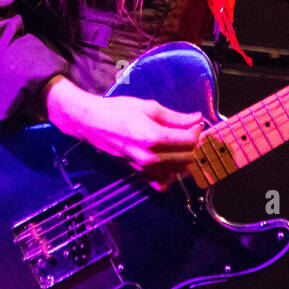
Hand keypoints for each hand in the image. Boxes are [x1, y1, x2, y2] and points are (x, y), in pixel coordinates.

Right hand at [45, 76, 202, 189]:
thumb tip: (197, 118)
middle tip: (188, 130)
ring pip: (178, 170)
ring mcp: (144, 167)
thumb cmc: (118, 111)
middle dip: (192, 144)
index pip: (189, 141)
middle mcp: (150, 157)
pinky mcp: (138, 171)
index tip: (194, 122)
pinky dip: (170, 174)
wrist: (92, 123)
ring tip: (179, 142)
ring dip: (184, 157)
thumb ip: (176, 117)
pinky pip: (161, 181)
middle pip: (187, 158)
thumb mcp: (149, 107)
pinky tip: (169, 162)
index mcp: (154, 138)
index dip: (196, 130)